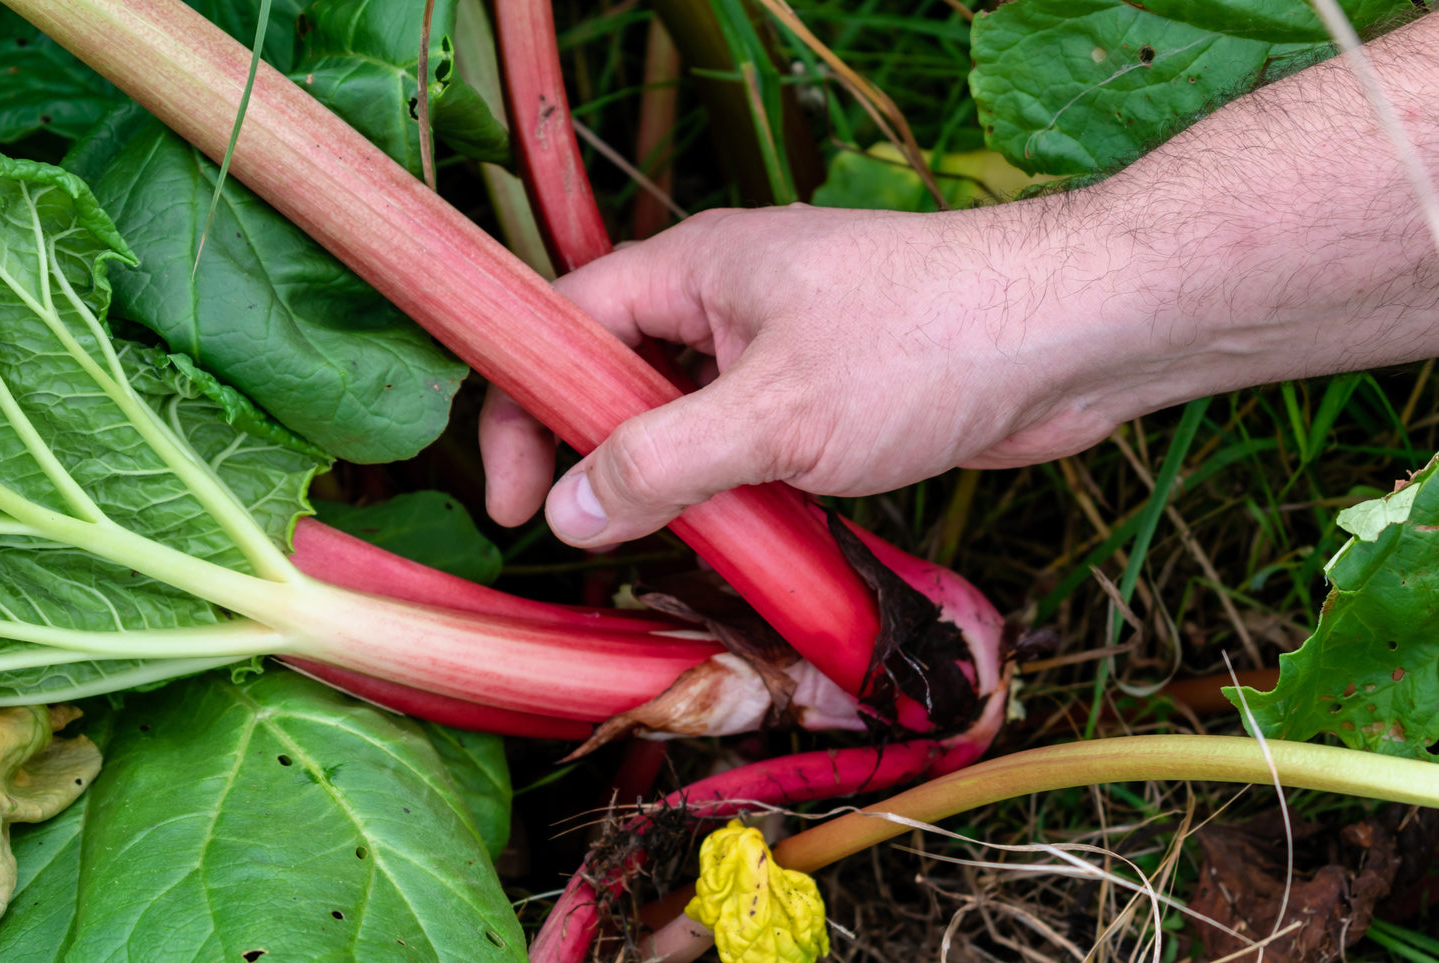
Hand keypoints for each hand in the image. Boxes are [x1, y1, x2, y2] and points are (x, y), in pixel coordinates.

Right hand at [480, 200, 1172, 546]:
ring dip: (664, 480)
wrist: (1070, 337)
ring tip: (650, 550)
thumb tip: (569, 512)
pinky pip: (746, 442)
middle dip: (588, 452)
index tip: (513, 498)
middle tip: (578, 535)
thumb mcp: (774, 413)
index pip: (564, 325)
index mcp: (694, 269)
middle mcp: (727, 300)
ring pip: (686, 417)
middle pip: (617, 374)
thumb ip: (661, 461)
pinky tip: (730, 540)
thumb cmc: (924, 344)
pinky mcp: (826, 394)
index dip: (519, 406)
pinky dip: (729, 489)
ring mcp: (779, 346)